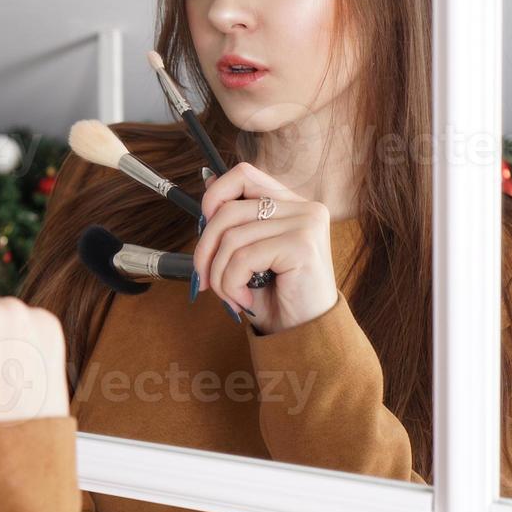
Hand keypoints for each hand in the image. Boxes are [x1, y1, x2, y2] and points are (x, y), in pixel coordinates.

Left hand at [194, 162, 338, 333]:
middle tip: (204, 280)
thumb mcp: (250, 255)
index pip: (244, 174)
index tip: (205, 226)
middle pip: (229, 209)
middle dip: (205, 249)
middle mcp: (304, 208)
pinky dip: (232, 283)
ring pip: (232, 238)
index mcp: (293, 204)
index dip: (215, 195)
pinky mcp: (302, 245)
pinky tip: (244, 300)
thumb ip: (236, 221)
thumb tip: (208, 181)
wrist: (306, 337)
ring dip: (220, 275)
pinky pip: (243, 258)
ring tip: (231, 296)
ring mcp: (306, 224)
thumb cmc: (278, 299)